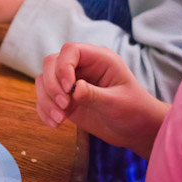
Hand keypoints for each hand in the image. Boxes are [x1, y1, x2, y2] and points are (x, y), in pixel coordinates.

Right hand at [35, 43, 168, 157]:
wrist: (137, 130)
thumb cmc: (134, 111)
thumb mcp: (117, 103)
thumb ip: (95, 95)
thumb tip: (73, 90)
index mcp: (99, 59)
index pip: (71, 50)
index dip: (63, 66)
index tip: (68, 88)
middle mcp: (82, 67)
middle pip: (52, 63)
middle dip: (52, 85)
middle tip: (64, 106)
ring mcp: (72, 83)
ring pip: (45, 80)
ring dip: (46, 99)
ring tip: (60, 119)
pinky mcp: (66, 99)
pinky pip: (45, 98)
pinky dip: (45, 110)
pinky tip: (56, 124)